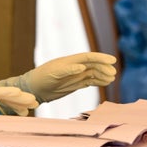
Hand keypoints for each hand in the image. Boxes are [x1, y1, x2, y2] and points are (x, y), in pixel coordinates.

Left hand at [0, 52, 116, 102]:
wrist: (33, 89)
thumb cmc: (41, 78)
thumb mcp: (53, 74)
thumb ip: (67, 70)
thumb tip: (83, 67)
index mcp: (69, 61)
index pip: (88, 57)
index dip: (100, 58)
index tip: (112, 60)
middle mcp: (74, 67)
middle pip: (93, 65)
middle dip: (104, 68)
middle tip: (113, 74)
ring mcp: (75, 75)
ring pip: (93, 73)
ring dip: (103, 75)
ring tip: (112, 79)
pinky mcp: (75, 84)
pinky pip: (89, 81)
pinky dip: (98, 82)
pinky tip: (105, 83)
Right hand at [0, 64, 37, 115]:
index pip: (1, 99)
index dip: (13, 103)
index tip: (23, 109)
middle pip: (8, 96)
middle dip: (21, 101)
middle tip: (35, 104)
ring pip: (7, 94)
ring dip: (21, 98)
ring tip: (33, 101)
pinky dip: (10, 93)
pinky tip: (20, 94)